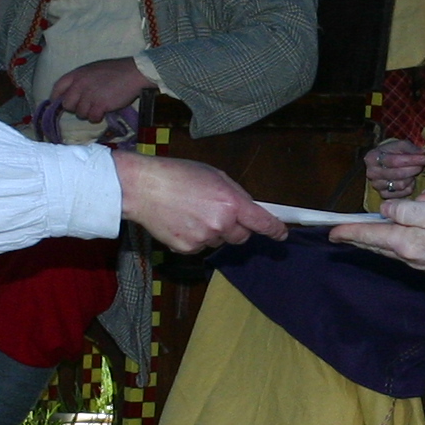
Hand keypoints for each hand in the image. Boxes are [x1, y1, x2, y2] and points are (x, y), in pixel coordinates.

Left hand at [51, 57, 150, 122]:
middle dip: (75, 108)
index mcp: (77, 74)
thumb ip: (81, 80)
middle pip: (67, 104)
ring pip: (80, 113)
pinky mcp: (99, 105)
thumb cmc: (115, 70)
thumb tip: (73, 93)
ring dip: (88, 113)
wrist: (134, 73)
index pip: (58, 87)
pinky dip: (97, 117)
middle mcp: (80, 84)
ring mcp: (89, 95)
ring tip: (99, 106)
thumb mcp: (93, 70)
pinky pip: (92, 118)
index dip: (56, 97)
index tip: (59, 103)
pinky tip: (104, 111)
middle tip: (86, 105)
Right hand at [112, 151, 283, 253]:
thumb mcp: (214, 175)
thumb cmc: (177, 175)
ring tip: (191, 212)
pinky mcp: (187, 249)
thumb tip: (249, 209)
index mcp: (230, 202)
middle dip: (236, 228)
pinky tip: (181, 221)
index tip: (281, 234)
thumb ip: (234, 193)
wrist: (142, 188)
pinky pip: (200, 247)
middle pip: (242, 237)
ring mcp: (203, 239)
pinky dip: (195, 237)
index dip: (275, 230)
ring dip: (213, 232)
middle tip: (218, 213)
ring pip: (219, 241)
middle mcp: (220, 224)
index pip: (262, 223)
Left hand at [330, 188, 424, 284]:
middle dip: (358, 239)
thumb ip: (406, 210)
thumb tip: (386, 210)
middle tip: (341, 235)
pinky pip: (406, 255)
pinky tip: (396, 243)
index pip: (370, 235)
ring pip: (391, 252)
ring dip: (375, 243)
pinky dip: (393, 247)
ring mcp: (422, 265)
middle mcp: (410, 257)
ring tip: (364, 237)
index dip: (349, 232)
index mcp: (406, 242)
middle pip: (378, 246)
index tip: (331, 232)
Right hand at [363, 138, 424, 196]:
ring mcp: (376, 185)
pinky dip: (409, 186)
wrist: (385, 161)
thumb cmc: (393, 152)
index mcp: (372, 158)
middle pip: (397, 174)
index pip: (394, 161)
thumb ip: (411, 149)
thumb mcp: (400, 145)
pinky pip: (402, 193)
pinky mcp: (383, 195)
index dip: (412, 160)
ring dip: (411, 177)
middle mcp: (371, 173)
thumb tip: (424, 154)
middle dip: (414, 169)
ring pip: (400, 185)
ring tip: (414, 171)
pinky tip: (410, 180)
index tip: (424, 158)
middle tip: (422, 165)